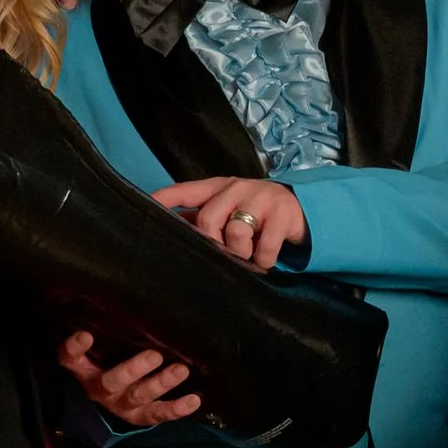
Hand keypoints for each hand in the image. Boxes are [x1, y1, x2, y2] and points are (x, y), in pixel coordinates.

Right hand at [59, 331, 202, 425]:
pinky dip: (177, 409)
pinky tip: (194, 400)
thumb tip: (130, 297)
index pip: (70, 358)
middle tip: (154, 356)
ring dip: (161, 383)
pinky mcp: (141, 416)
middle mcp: (101, 388)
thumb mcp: (99, 349)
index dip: (74, 348)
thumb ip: (107, 331)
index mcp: (84, 369)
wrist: (111, 401)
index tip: (85, 334)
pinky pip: (159, 414)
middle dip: (133, 369)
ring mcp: (122, 404)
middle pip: (112, 381)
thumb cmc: (108, 361)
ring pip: (140, 395)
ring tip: (181, 370)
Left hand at [153, 176, 309, 269]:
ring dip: (241, 252)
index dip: (165, 198)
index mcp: (219, 187)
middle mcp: (238, 188)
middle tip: (225, 252)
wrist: (301, 208)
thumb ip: (201, 217)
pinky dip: (263, 260)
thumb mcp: (228, 208)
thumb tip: (168, 228)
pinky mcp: (283, 215)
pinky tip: (265, 259)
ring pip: (237, 233)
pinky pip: (264, 247)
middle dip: (214, 242)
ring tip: (248, 254)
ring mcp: (262, 199)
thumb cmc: (255, 211)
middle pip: (209, 218)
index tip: (146, 206)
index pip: (186, 191)